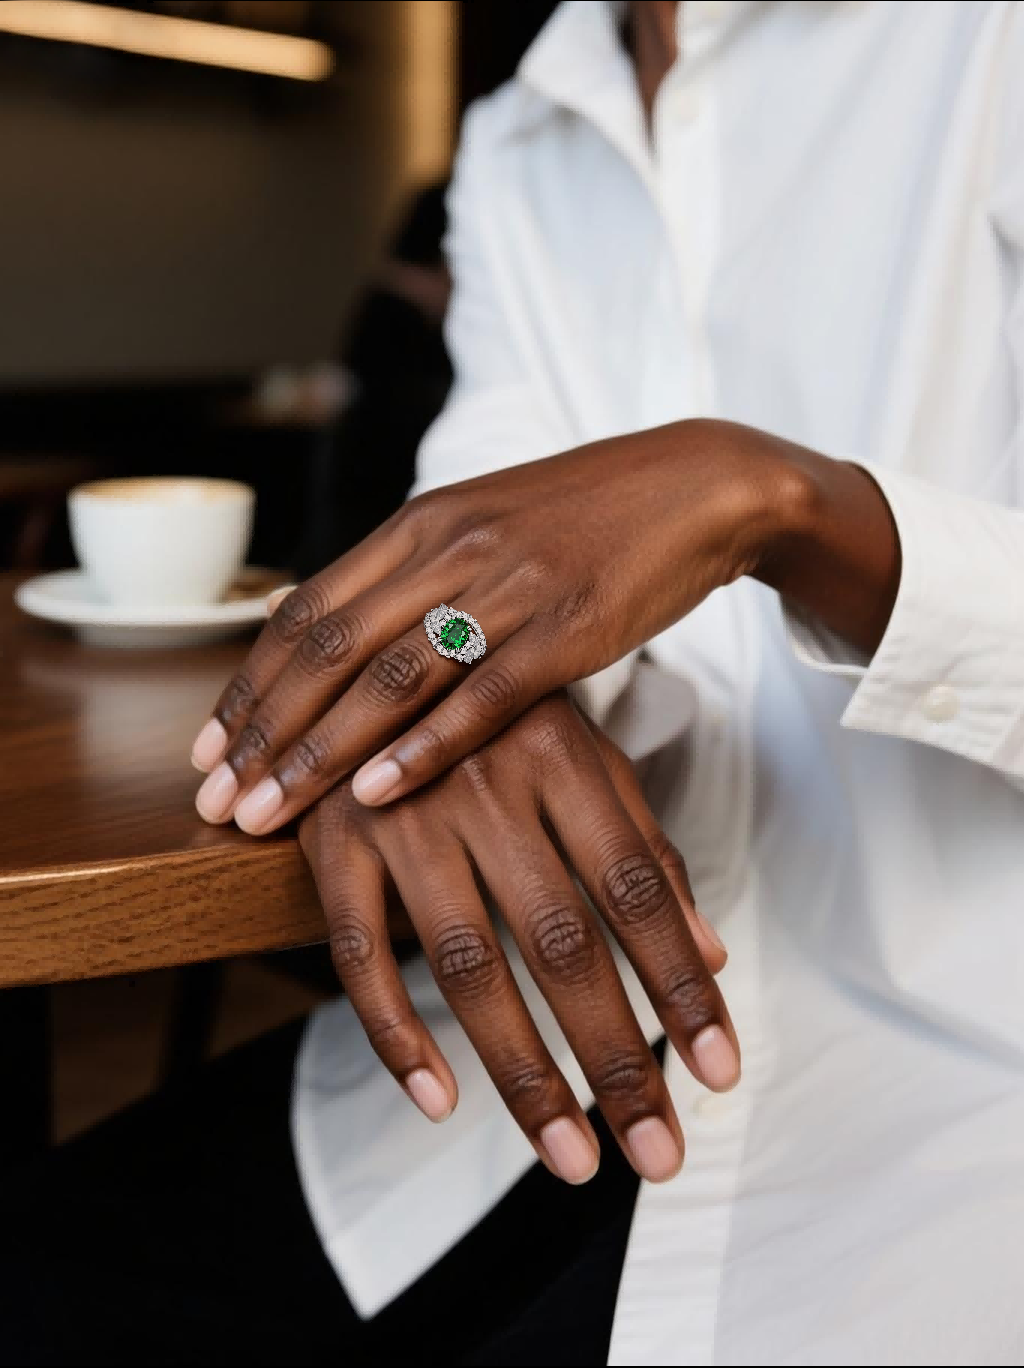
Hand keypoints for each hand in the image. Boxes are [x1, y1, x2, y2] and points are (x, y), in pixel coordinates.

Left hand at [192, 418, 897, 830]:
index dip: (251, 684)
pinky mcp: (566, 630)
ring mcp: (507, 589)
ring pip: (388, 678)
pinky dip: (422, 750)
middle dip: (263, 732)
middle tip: (216, 800)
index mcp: (419, 523)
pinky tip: (375, 796)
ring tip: (266, 814)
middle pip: (327, 649)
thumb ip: (405, 572)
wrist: (694, 487)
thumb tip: (319, 615)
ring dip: (317, 754)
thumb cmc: (581, 518)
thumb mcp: (479, 524)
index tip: (211, 749)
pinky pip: (479, 698)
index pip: (306, 609)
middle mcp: (448, 549)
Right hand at [298, 692, 738, 1185]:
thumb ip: (645, 849)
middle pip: (561, 941)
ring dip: (522, 1072)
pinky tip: (440, 1102)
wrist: (371, 650)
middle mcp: (483, 781)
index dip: (679, 984)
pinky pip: (358, 953)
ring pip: (465, 962)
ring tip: (570, 1155)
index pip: (638, 888)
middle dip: (615, 1056)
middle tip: (655, 1152)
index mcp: (559, 754)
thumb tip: (711, 956)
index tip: (718, 1073)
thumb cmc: (497, 717)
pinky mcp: (331, 842)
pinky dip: (394, 1032)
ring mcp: (400, 813)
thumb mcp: (584, 757)